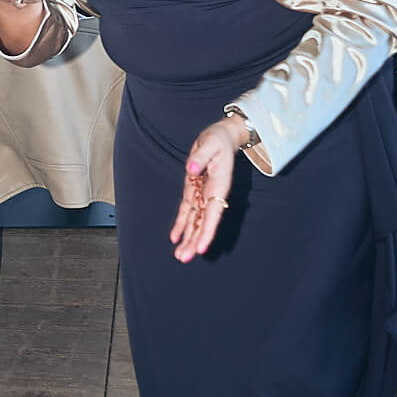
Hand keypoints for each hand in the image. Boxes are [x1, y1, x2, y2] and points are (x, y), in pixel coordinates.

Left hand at [170, 117, 244, 262]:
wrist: (221, 137)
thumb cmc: (217, 140)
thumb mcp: (210, 143)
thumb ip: (200, 157)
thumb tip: (191, 170)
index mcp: (219, 186)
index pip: (213, 214)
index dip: (207, 231)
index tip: (202, 248)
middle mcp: (212, 195)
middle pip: (203, 222)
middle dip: (195, 241)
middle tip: (184, 258)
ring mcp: (203, 194)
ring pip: (196, 221)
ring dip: (188, 238)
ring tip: (180, 256)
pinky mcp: (194, 191)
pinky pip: (188, 211)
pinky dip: (182, 224)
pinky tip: (175, 238)